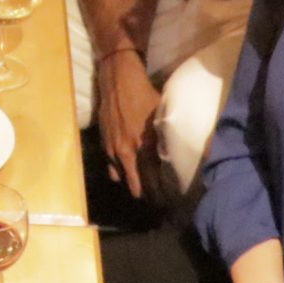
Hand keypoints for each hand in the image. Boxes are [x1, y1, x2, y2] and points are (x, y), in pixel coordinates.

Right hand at [96, 52, 157, 195]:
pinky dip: (119, 173)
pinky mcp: (103, 143)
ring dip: (132, 184)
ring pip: (121, 177)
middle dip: (146, 195)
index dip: (159, 193)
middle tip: (156, 203)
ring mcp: (112, 149)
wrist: (117, 79)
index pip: (152, 178)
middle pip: (136, 184)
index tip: (167, 202)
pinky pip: (111, 167)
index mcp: (144, 145)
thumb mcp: (162, 114)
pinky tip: (126, 173)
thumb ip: (167, 136)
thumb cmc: (143, 93)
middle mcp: (127, 151)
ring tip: (141, 190)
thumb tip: (180, 151)